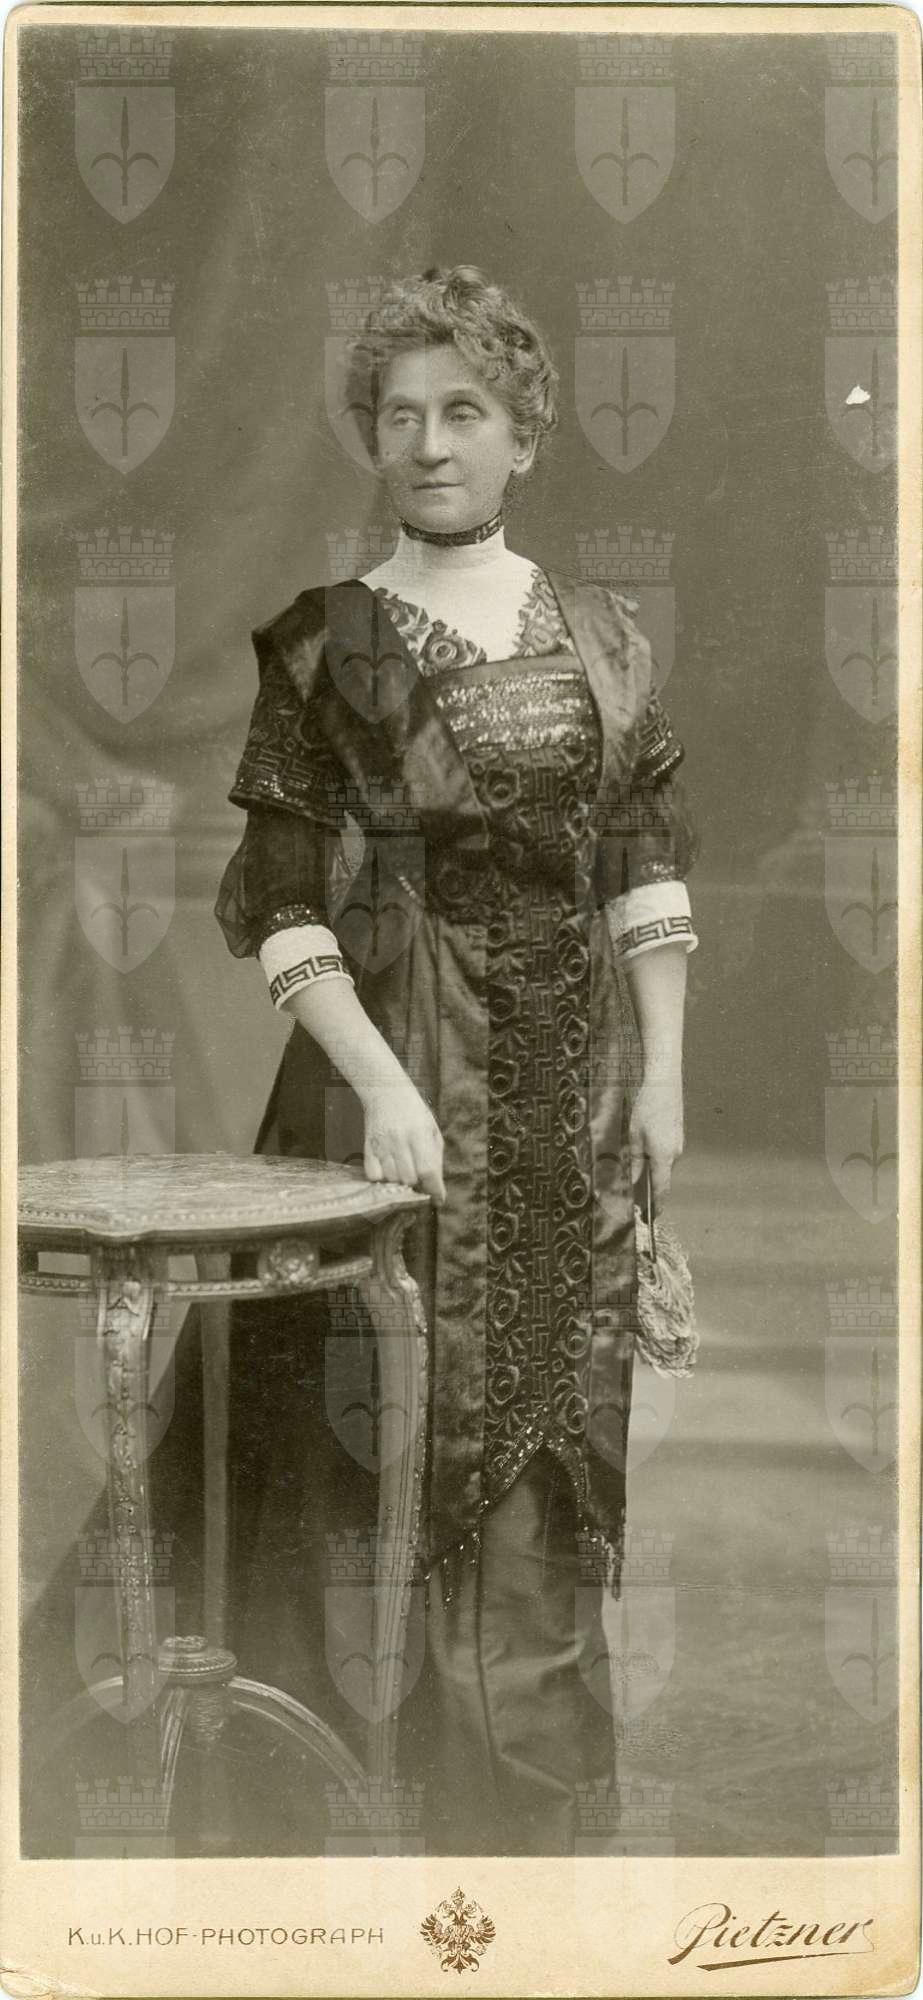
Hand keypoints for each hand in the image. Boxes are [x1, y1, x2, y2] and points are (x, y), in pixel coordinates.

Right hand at [363, 1079, 446, 1205]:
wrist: (386, 1091)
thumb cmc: (414, 1112)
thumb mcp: (432, 1129)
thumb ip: (435, 1157)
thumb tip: (434, 1185)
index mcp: (419, 1134)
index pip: (428, 1171)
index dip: (434, 1190)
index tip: (438, 1200)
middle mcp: (399, 1141)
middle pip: (409, 1179)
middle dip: (418, 1185)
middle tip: (420, 1181)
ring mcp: (381, 1145)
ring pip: (392, 1180)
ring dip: (400, 1182)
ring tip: (405, 1172)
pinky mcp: (368, 1147)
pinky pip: (374, 1176)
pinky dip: (382, 1179)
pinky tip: (389, 1171)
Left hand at [629, 1072, 683, 1214]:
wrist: (663, 1080)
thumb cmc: (646, 1106)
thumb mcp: (633, 1135)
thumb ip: (635, 1160)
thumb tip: (635, 1180)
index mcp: (663, 1156)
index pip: (661, 1189)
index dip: (656, 1205)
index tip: (652, 1217)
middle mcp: (675, 1152)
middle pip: (661, 1177)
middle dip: (650, 1186)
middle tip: (634, 1195)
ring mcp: (678, 1142)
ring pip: (663, 1163)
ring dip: (651, 1168)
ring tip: (634, 1167)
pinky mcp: (677, 1133)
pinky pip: (666, 1152)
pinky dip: (656, 1156)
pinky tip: (644, 1147)